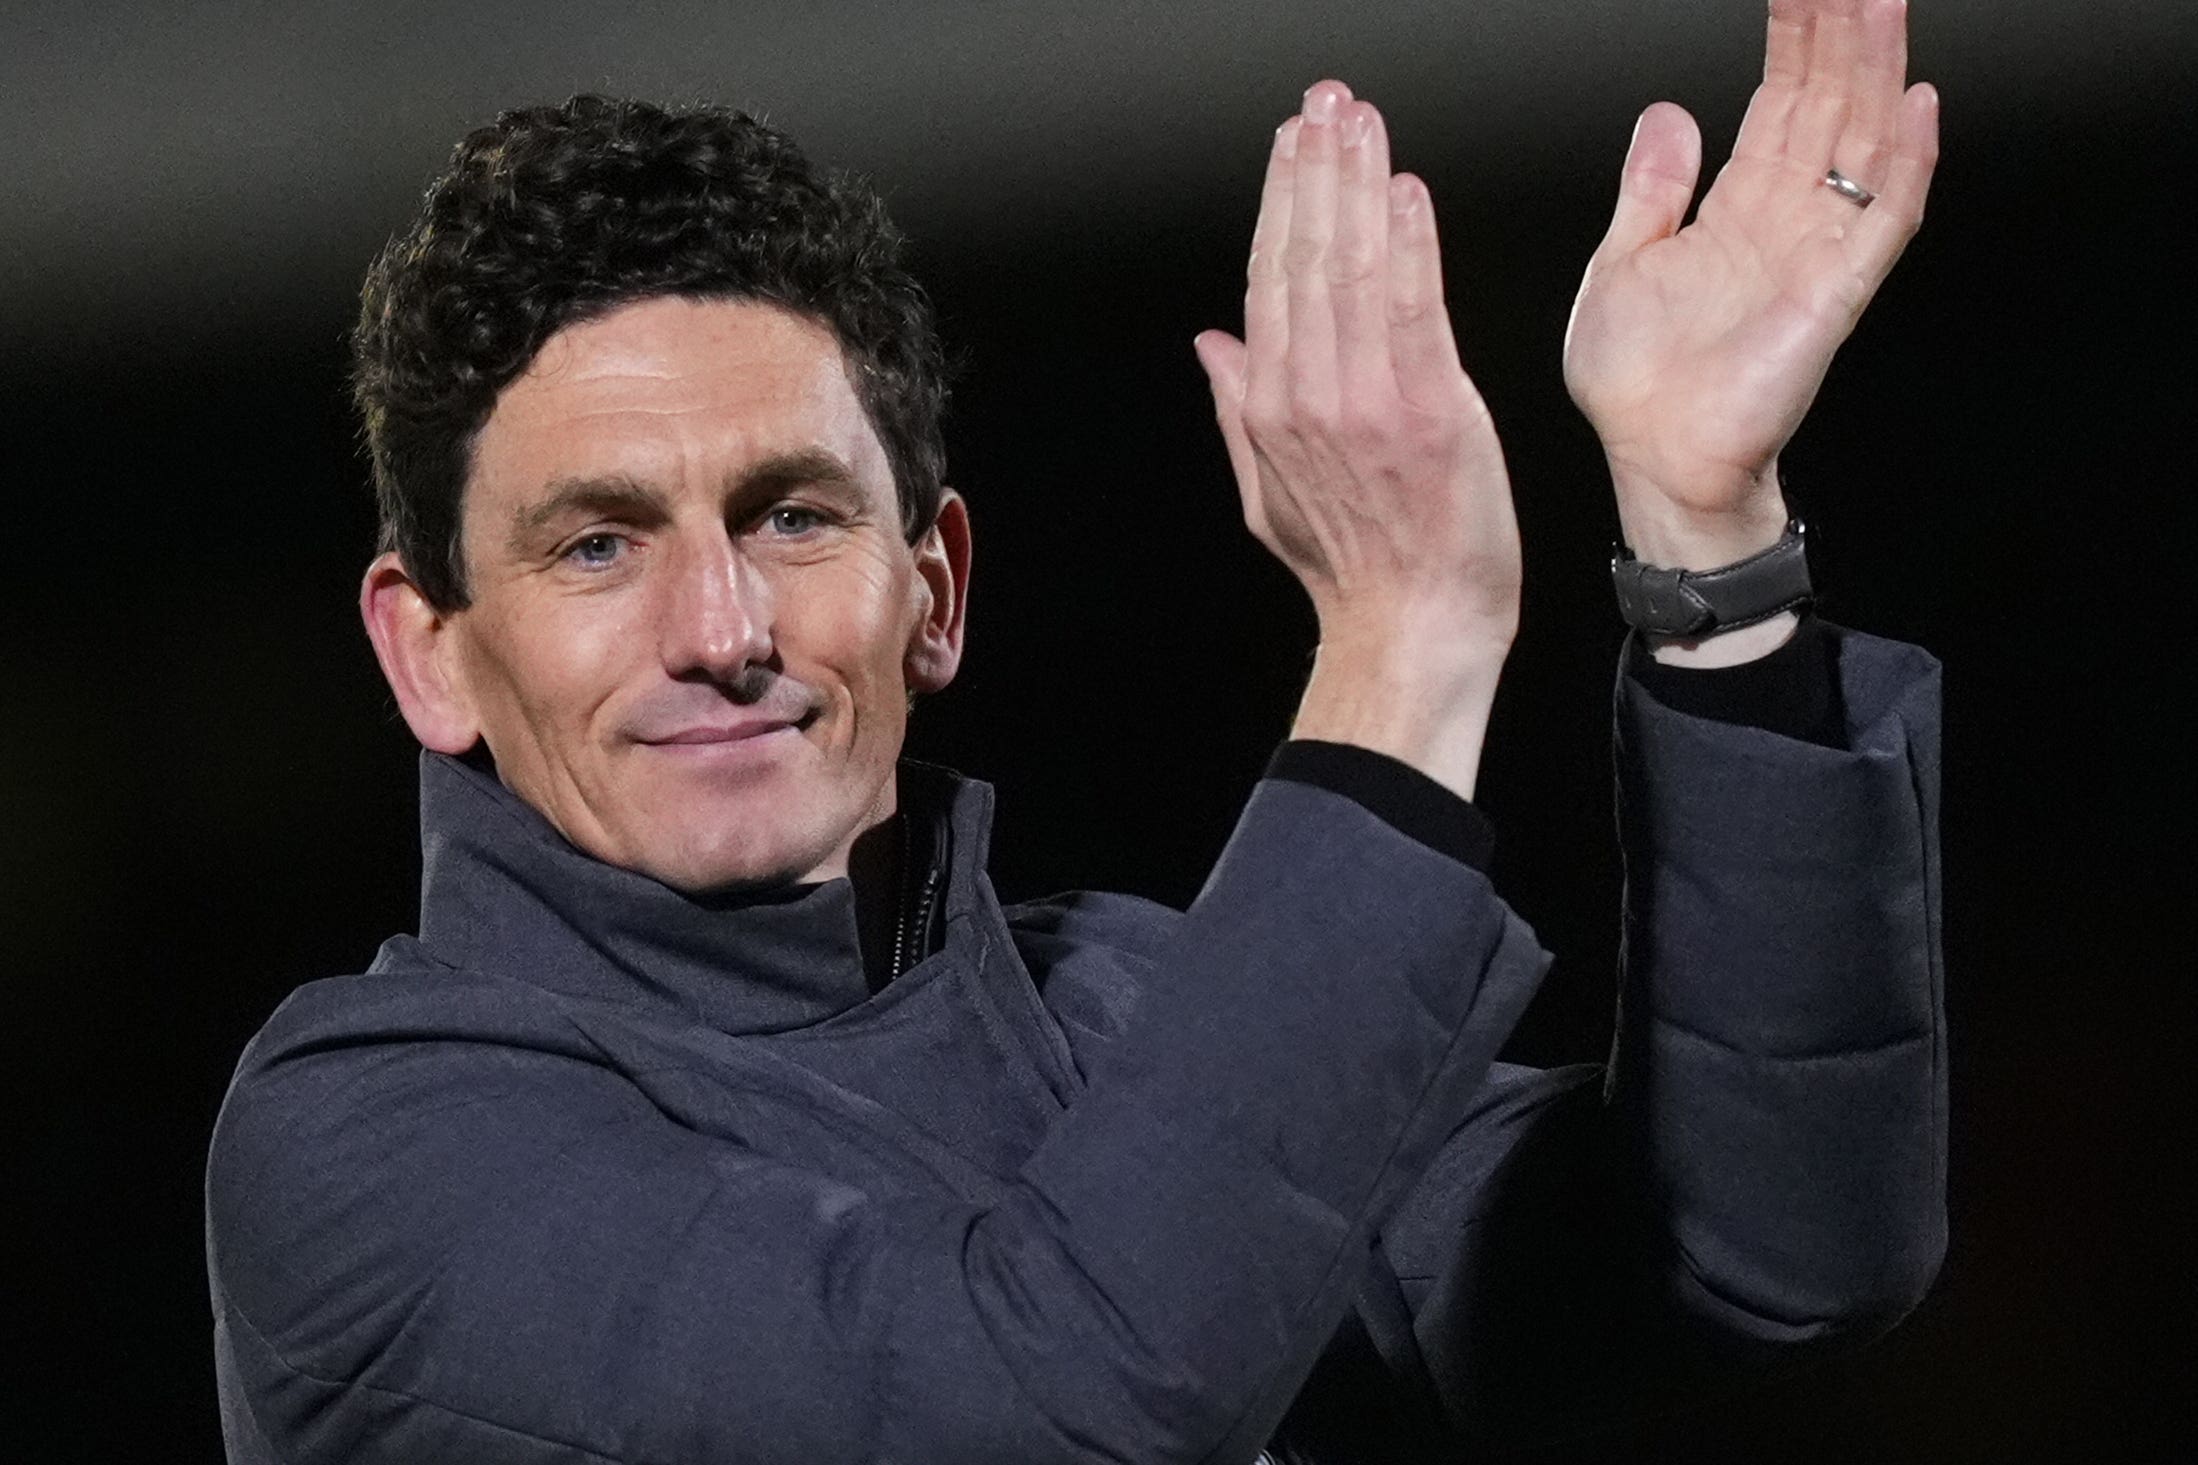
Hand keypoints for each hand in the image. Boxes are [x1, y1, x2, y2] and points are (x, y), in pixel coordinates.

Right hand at [1194, 81, 1519, 663]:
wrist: (1414, 628)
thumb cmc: (1356, 571)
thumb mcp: (1270, 496)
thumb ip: (1238, 411)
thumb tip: (1212, 344)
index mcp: (1271, 408)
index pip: (1268, 280)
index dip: (1279, 202)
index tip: (1291, 144)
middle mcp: (1309, 396)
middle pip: (1302, 259)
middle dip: (1313, 170)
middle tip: (1324, 105)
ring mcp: (1367, 401)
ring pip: (1351, 268)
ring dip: (1356, 185)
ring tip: (1360, 124)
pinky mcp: (1431, 409)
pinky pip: (1412, 307)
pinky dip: (1407, 243)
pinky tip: (1405, 192)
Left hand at [1562, 0, 1939, 568]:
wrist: (1654, 462)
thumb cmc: (1638, 387)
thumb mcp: (1620, 265)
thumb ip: (1651, 190)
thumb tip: (1667, 114)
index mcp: (1735, 212)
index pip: (1777, 102)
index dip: (1793, 40)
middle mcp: (1786, 223)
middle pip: (1829, 104)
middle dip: (1841, 34)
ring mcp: (1818, 252)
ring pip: (1864, 140)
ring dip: (1877, 70)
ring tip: (1882, 3)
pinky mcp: (1835, 293)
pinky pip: (1884, 219)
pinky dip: (1906, 163)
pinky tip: (1917, 107)